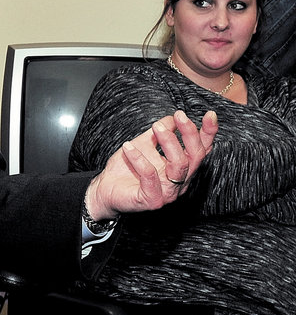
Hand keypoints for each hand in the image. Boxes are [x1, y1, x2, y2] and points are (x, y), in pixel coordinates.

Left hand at [85, 109, 217, 218]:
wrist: (104, 190)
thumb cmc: (125, 169)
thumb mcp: (143, 145)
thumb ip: (158, 134)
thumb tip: (172, 118)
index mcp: (181, 169)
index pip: (201, 151)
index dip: (208, 133)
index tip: (209, 114)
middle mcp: (179, 182)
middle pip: (195, 157)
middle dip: (189, 133)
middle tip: (178, 115)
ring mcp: (168, 193)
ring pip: (179, 165)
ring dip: (169, 142)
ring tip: (155, 127)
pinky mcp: (152, 200)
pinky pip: (150, 176)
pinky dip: (139, 158)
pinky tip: (127, 147)